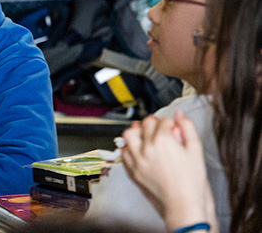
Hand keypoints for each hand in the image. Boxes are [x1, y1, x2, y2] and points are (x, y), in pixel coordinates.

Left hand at [121, 112, 215, 231]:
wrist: (183, 205)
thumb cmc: (191, 182)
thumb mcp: (196, 151)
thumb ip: (188, 129)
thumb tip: (180, 114)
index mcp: (163, 140)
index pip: (163, 120)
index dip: (170, 122)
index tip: (173, 127)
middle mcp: (146, 148)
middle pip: (145, 124)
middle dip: (154, 123)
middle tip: (160, 129)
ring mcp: (136, 160)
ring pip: (129, 135)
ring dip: (137, 132)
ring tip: (145, 135)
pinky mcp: (131, 171)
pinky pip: (123, 153)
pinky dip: (129, 148)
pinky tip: (138, 149)